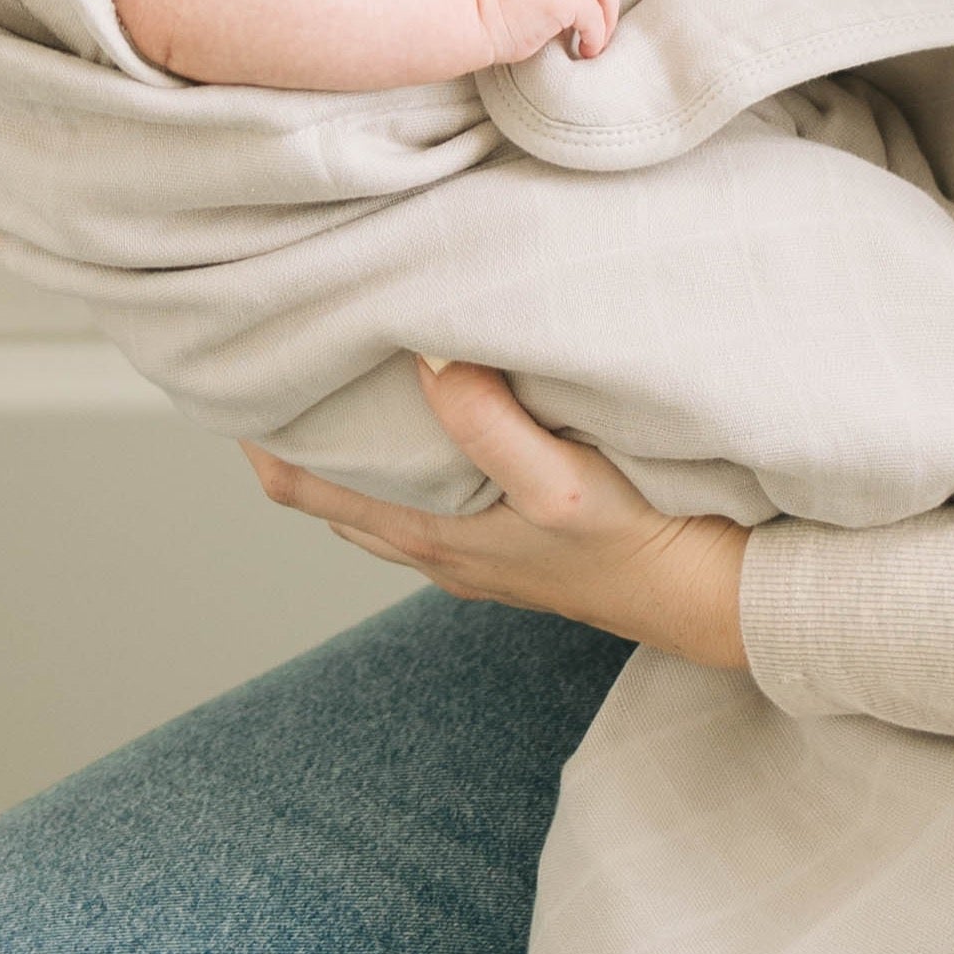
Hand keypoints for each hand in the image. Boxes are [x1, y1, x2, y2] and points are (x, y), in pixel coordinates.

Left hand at [248, 360, 750, 670]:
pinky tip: (425, 419)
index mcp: (426, 535)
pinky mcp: (508, 544)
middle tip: (280, 353)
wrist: (713, 600)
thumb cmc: (639, 546)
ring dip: (347, 446)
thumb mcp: (562, 484)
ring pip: (373, 496)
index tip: (240, 365)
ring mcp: (469, 552)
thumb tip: (423, 355)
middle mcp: (433, 549)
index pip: (300, 488)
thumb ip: (490, 426)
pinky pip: (425, 495)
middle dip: (294, 431)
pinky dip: (402, 458)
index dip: (260, 435)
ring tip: (338, 375)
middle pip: (324, 492)